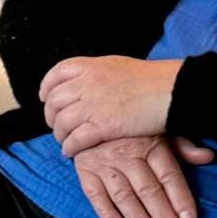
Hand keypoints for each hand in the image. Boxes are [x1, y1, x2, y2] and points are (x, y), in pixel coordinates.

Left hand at [38, 54, 178, 154]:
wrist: (170, 91)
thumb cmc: (151, 80)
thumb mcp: (118, 66)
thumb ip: (98, 74)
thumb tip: (85, 81)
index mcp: (90, 66)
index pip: (57, 74)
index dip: (47, 87)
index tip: (45, 97)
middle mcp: (86, 84)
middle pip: (54, 101)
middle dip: (51, 115)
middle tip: (55, 124)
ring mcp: (92, 105)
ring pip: (61, 123)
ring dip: (59, 134)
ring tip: (64, 140)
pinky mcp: (101, 126)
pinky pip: (75, 139)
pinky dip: (69, 147)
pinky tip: (71, 151)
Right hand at [74, 134, 216, 217]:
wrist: (90, 108)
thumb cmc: (131, 124)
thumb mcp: (159, 128)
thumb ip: (183, 145)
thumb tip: (209, 157)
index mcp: (150, 144)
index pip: (169, 175)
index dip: (180, 198)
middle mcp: (127, 154)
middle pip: (148, 189)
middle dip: (162, 215)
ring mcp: (104, 162)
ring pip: (123, 194)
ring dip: (138, 217)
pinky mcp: (85, 168)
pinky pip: (94, 193)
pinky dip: (105, 211)